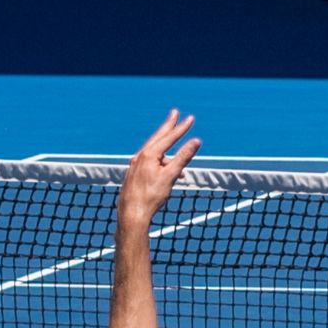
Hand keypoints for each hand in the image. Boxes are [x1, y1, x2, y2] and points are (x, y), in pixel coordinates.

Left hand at [117, 110, 199, 227]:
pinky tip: (166, 171)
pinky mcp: (134, 174)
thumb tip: (196, 141)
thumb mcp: (170, 176)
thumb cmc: (151, 196)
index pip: (169, 137)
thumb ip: (183, 157)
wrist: (132, 214)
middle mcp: (140, 156)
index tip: (191, 119)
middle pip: (157, 138)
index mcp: (149, 155)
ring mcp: (135, 165)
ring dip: (166, 148)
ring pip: (153, 151)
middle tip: (175, 113)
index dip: (181, 128)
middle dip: (168, 126)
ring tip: (178, 154)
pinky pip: (149, 162)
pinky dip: (160, 161)